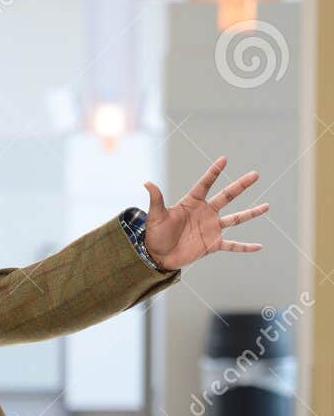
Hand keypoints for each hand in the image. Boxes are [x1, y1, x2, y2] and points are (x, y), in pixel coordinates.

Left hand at [141, 156, 268, 269]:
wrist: (158, 256)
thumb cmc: (155, 234)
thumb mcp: (156, 216)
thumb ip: (156, 199)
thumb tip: (147, 182)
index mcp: (193, 203)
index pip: (205, 184)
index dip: (214, 172)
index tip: (224, 159)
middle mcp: (206, 213)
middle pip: (227, 196)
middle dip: (241, 185)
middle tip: (255, 174)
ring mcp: (212, 228)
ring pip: (236, 218)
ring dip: (251, 213)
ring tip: (267, 206)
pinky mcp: (213, 245)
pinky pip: (233, 245)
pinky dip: (245, 247)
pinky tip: (259, 246)